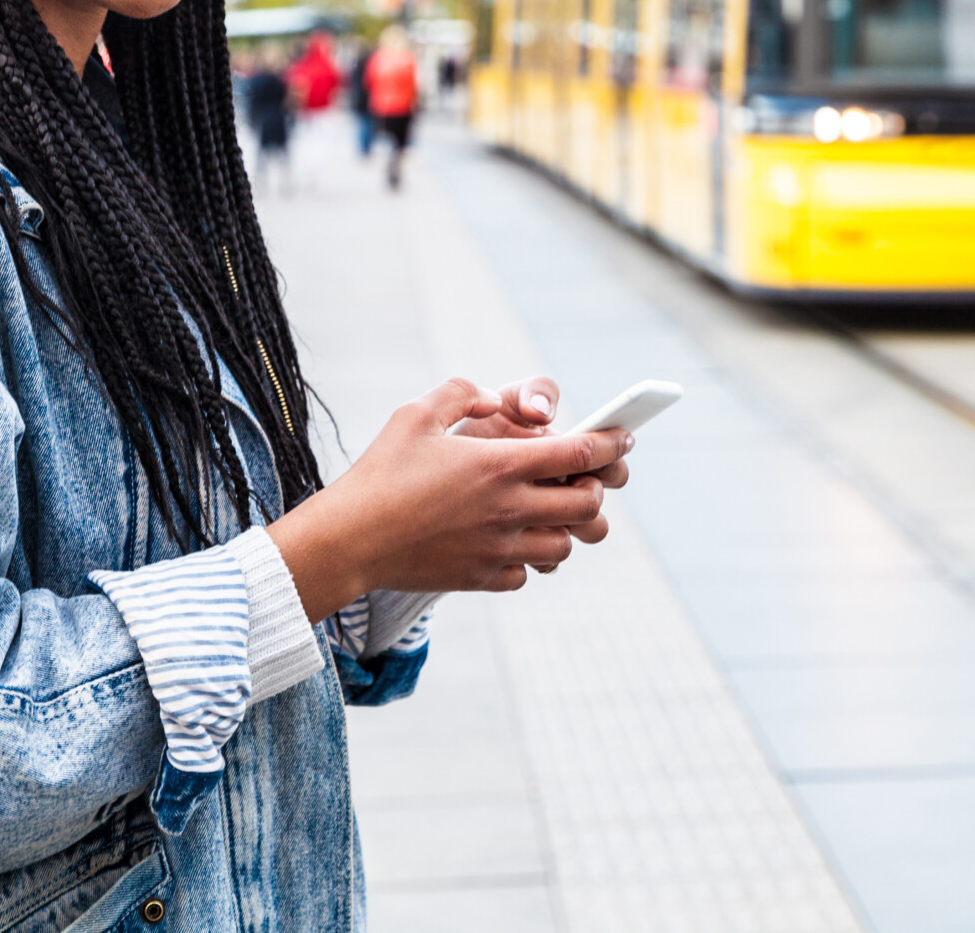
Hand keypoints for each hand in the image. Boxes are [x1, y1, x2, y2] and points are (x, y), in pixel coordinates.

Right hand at [267, 379, 634, 618]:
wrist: (349, 541)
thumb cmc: (380, 473)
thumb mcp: (416, 415)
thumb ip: (461, 395)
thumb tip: (493, 399)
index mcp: (499, 465)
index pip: (579, 454)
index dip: (611, 444)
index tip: (625, 438)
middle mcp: (508, 510)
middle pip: (587, 506)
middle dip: (593, 489)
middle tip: (578, 479)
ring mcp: (498, 549)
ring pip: (563, 546)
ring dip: (563, 527)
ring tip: (543, 512)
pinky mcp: (482, 579)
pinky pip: (526, 574)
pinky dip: (526, 558)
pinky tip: (505, 542)